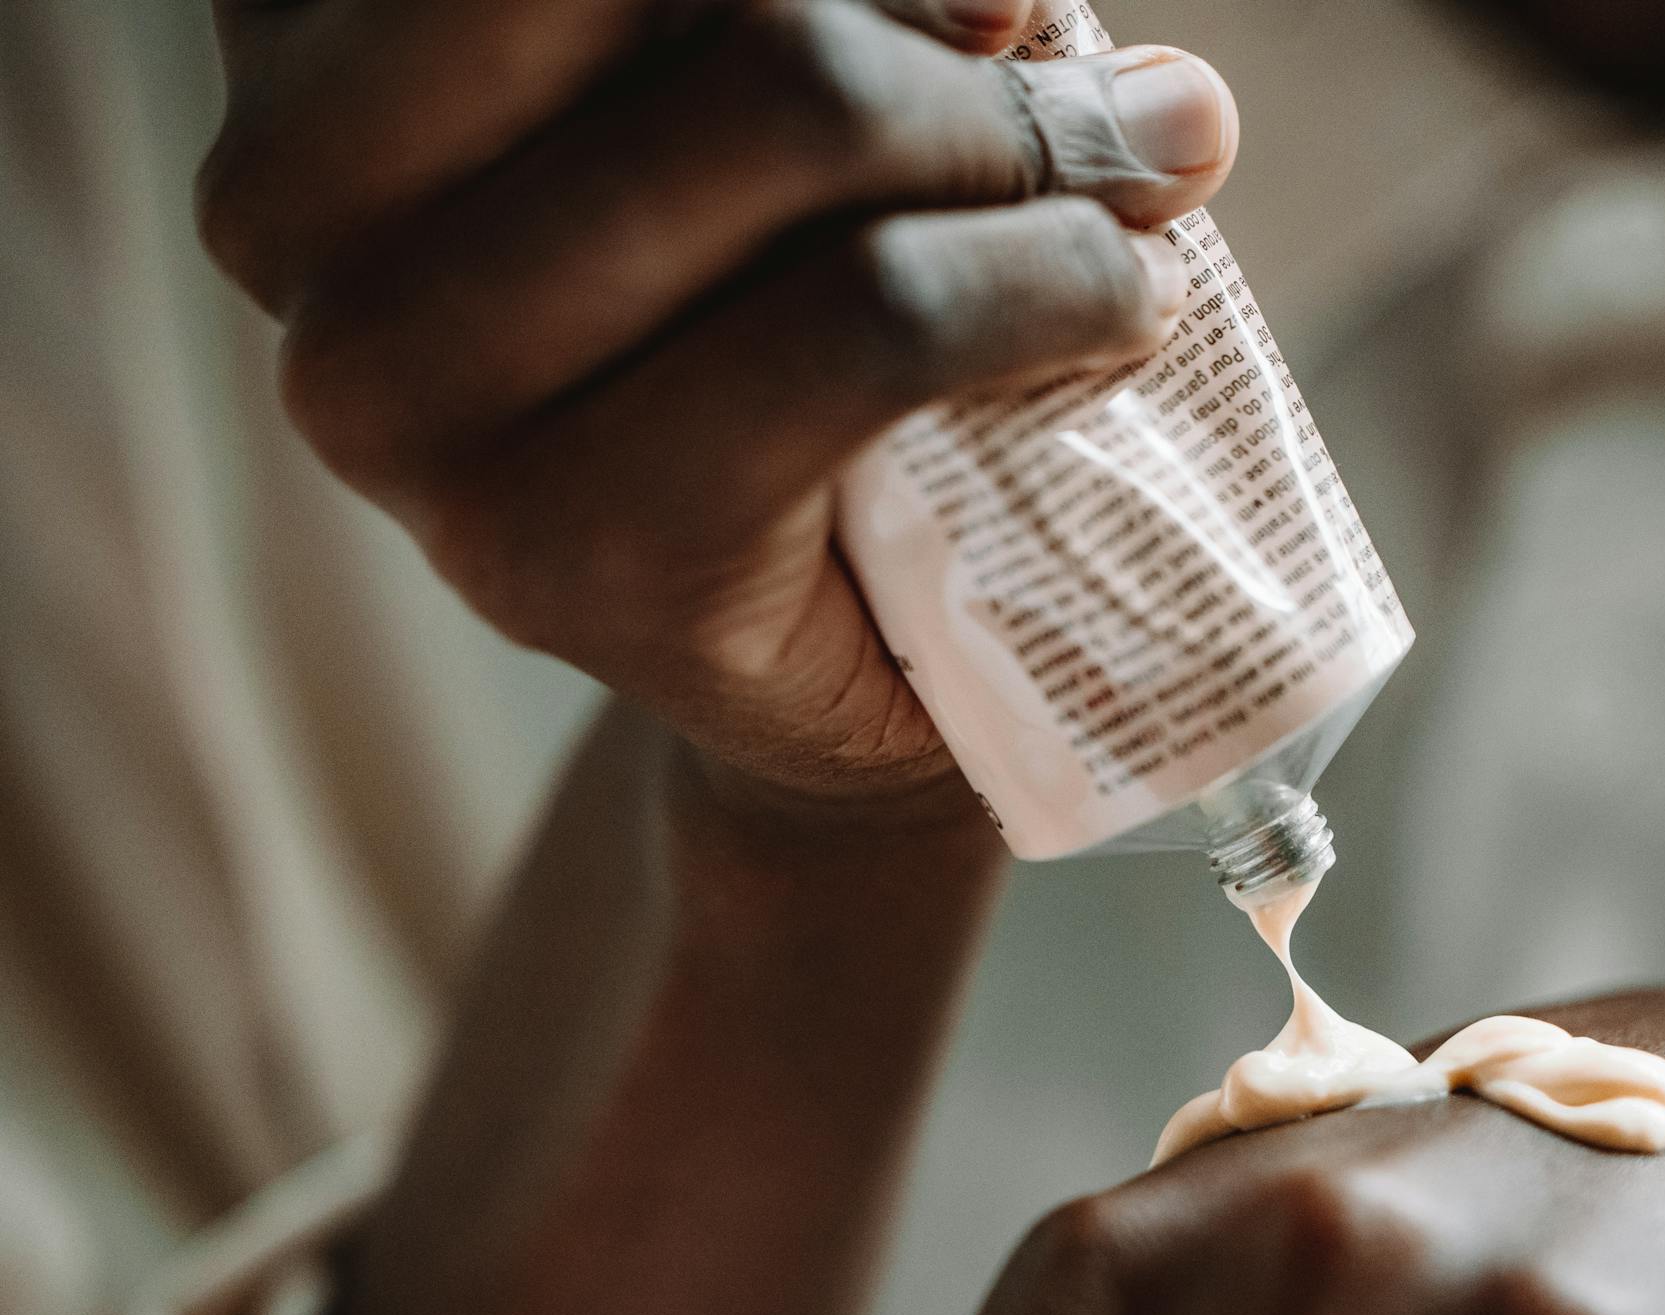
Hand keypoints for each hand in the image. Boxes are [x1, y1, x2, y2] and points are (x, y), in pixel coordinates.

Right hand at [197, 0, 1238, 802]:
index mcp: (308, 53)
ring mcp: (403, 398)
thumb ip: (844, 27)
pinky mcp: (572, 550)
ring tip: (1130, 191)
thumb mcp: (783, 128)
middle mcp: (289, 205)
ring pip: (790, 109)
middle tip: (1074, 89)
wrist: (841, 656)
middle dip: (930, 22)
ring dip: (1019, 138)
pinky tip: (1129, 307)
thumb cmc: (802, 330)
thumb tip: (1085, 37)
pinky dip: (1053, 283)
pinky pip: (876, 316)